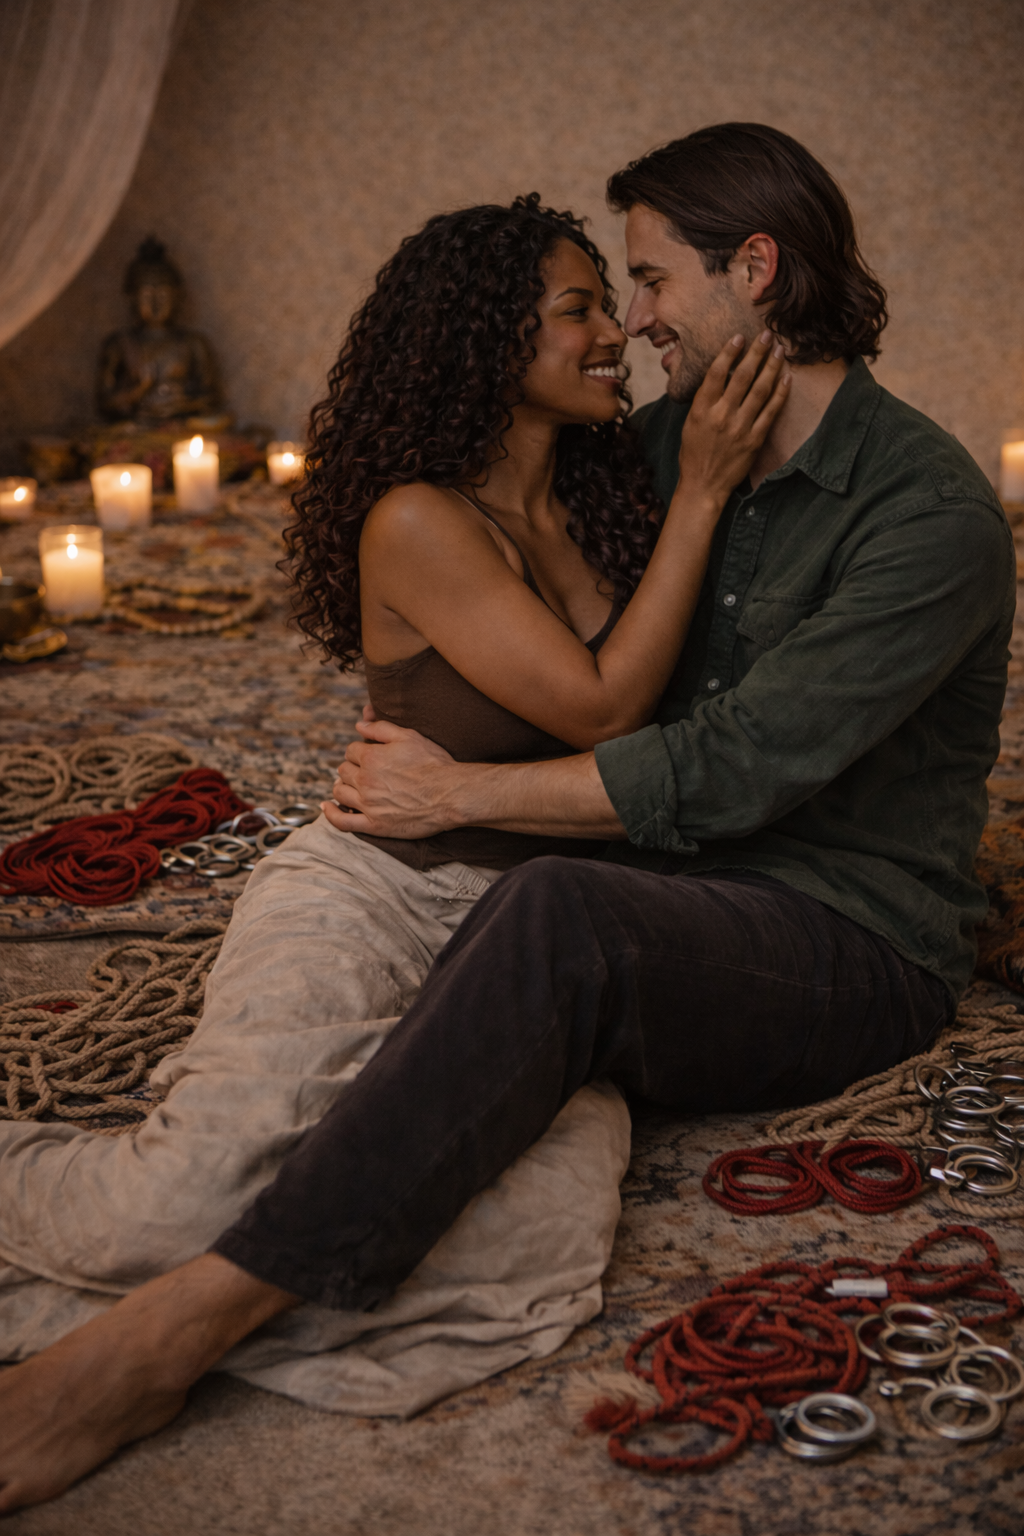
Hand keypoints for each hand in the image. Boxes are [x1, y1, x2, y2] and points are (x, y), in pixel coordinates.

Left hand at [321, 717, 459, 837]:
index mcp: (371, 757)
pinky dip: (331, 814)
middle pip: (344, 770)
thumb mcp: (409, 736)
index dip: (360, 752)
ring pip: (339, 792)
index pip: (351, 751)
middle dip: (352, 768)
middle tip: (364, 771)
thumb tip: (359, 724)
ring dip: (342, 786)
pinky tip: (327, 807)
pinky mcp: (374, 825)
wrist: (450, 795)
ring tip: (350, 786)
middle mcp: (365, 780)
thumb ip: (380, 728)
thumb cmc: (433, 763)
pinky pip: (342, 821)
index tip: (369, 755)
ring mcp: (368, 804)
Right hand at [677, 330, 789, 503]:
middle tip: (766, 334)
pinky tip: (786, 377)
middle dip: (756, 352)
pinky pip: (771, 411)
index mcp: (701, 409)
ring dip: (771, 366)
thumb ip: (704, 399)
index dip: (729, 352)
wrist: (703, 486)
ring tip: (778, 350)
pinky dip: (780, 393)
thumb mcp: (690, 422)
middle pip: (742, 376)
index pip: (717, 373)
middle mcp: (721, 415)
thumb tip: (719, 374)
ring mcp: (740, 428)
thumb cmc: (693, 453)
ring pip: (760, 390)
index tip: (739, 337)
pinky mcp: (755, 440)